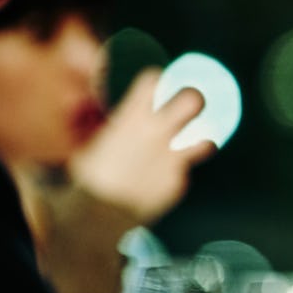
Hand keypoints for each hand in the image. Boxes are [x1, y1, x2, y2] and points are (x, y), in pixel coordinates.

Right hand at [67, 67, 215, 221]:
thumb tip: (100, 117)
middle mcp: (158, 134)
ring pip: (205, 140)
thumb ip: (100, 127)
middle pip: (193, 101)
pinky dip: (174, 172)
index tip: (155, 84)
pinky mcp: (178, 181)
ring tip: (194, 141)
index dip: (155, 79)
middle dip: (193, 98)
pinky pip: (182, 171)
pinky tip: (159, 178)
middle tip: (190, 102)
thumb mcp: (87, 145)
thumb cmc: (89, 177)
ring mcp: (172, 158)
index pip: (152, 80)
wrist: (100, 213)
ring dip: (200, 139)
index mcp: (132, 118)